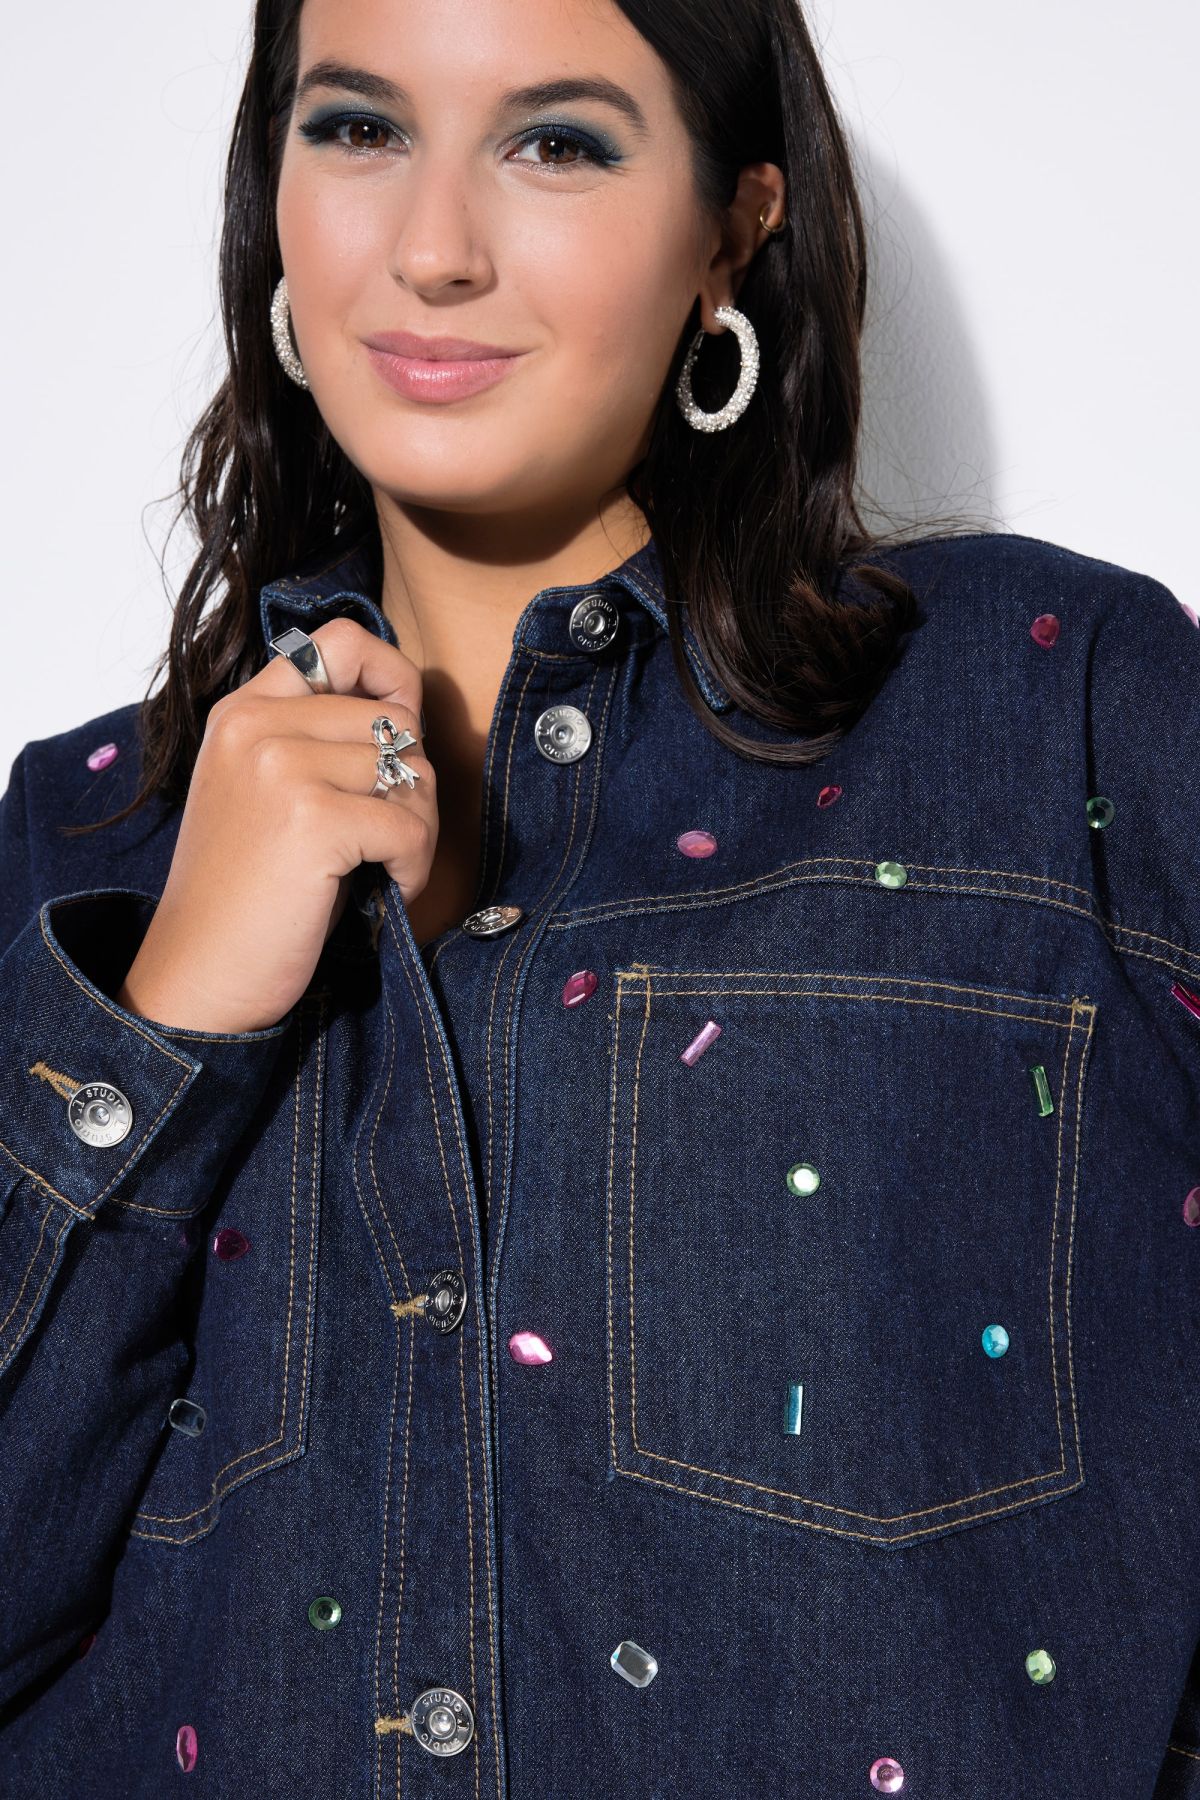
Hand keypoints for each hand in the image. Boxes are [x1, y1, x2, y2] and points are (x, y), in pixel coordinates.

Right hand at [116, 618, 435, 1033]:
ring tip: (378, 870)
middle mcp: (256, 724)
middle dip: (412, 784)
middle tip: (386, 839)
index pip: (341, 641)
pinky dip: (413, 868)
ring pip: (412, 771)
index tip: (399, 735)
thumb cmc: (246, 896)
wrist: (200, 976)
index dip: (392, 677)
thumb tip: (408, 712)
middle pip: (395, 719)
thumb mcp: (265, 793)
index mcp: (243, 710)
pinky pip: (411, 826)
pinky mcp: (310, 818)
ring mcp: (280, 766)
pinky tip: (381, 894)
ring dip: (416, 831)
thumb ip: (315, 740)